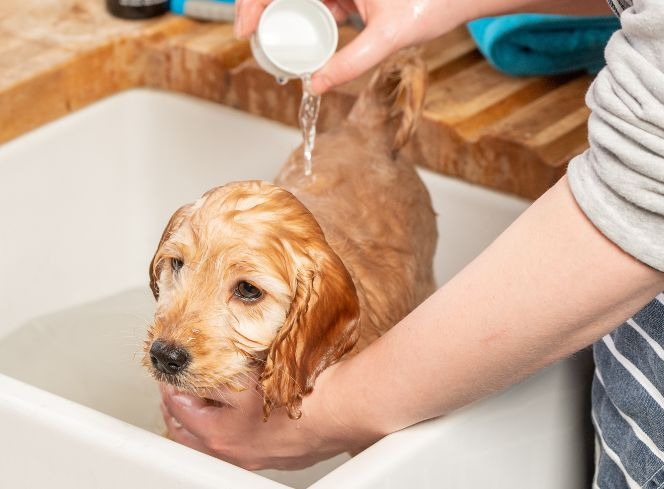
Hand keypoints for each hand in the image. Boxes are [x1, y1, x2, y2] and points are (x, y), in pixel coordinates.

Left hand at [160, 364, 380, 469]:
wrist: (339, 410)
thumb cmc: (298, 392)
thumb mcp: (246, 374)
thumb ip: (214, 374)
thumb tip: (194, 368)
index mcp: (219, 433)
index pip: (177, 408)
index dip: (171, 384)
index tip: (172, 372)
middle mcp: (233, 452)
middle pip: (188, 434)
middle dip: (179, 408)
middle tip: (178, 388)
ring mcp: (254, 457)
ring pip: (214, 442)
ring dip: (204, 421)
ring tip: (206, 400)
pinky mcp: (275, 457)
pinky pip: (242, 445)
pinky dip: (232, 430)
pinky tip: (243, 414)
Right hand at [235, 0, 474, 93]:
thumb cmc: (435, 2)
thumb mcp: (387, 39)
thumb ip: (351, 64)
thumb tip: (316, 87)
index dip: (253, 2)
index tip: (244, 30)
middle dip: (261, 8)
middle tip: (249, 37)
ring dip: (280, 15)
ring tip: (270, 43)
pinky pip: (316, 2)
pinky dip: (304, 19)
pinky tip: (300, 41)